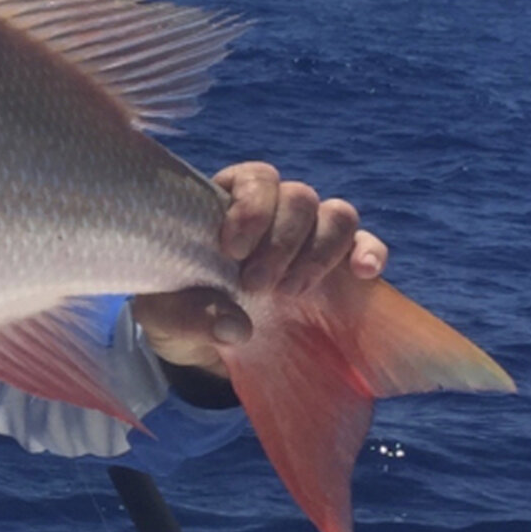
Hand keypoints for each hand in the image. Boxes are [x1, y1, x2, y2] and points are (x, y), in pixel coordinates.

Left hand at [131, 162, 387, 383]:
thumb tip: (234, 325)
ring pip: (336, 214)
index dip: (251, 207)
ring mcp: (308, 240)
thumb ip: (184, 315)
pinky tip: (362, 273)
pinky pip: (366, 245)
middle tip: (257, 286)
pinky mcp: (336, 272)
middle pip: (298, 196)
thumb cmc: (176, 316)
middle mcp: (273, 215)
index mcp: (225, 206)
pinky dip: (369, 252)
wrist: (205, 353)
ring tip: (292, 292)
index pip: (253, 178)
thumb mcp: (160, 317)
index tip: (232, 250)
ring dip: (320, 250)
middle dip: (282, 241)